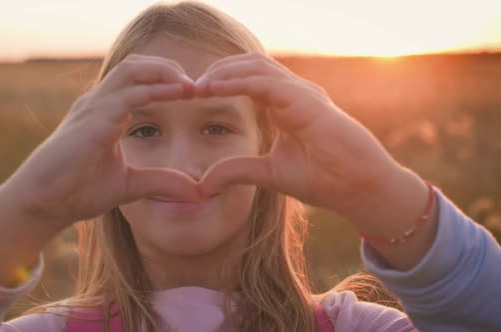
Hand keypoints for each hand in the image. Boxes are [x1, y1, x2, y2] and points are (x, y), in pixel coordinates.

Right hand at [0, 54, 201, 229]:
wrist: (43, 204)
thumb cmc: (78, 191)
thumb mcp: (131, 186)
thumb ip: (162, 182)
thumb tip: (196, 191)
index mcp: (107, 113)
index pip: (139, 81)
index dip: (168, 81)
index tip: (197, 92)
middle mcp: (99, 104)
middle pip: (137, 66)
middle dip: (169, 68)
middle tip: (198, 83)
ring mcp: (93, 108)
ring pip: (132, 71)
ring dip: (165, 72)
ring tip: (191, 84)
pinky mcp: (92, 121)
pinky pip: (127, 95)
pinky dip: (156, 90)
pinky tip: (179, 94)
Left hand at [194, 53, 403, 217]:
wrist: (359, 188)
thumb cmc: (323, 178)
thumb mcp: (268, 173)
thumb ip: (237, 171)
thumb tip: (203, 183)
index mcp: (285, 105)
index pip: (248, 80)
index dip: (219, 83)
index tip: (191, 93)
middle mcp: (293, 93)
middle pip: (249, 66)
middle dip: (217, 71)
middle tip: (188, 85)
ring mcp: (302, 93)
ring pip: (256, 67)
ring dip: (223, 72)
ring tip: (197, 84)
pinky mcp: (307, 101)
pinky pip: (266, 83)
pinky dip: (238, 82)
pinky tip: (215, 88)